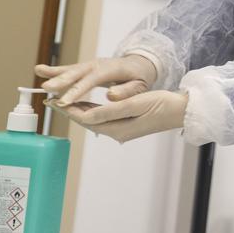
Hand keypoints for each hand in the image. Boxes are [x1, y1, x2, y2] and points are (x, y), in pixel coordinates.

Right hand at [35, 54, 157, 106]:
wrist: (139, 64)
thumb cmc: (140, 77)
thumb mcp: (140, 86)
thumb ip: (126, 91)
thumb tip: (110, 95)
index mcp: (111, 70)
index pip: (92, 81)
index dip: (78, 91)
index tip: (65, 101)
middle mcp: (98, 65)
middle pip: (78, 73)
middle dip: (62, 81)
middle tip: (46, 89)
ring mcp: (90, 65)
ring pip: (71, 69)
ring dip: (55, 73)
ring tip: (38, 73)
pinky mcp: (85, 67)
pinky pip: (69, 69)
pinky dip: (55, 70)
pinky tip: (39, 70)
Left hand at [54, 90, 186, 143]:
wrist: (181, 111)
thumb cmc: (162, 106)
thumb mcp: (135, 105)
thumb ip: (110, 110)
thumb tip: (86, 115)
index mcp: (118, 130)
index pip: (86, 119)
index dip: (68, 110)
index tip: (53, 101)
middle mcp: (118, 132)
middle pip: (87, 121)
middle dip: (69, 110)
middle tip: (52, 99)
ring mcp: (123, 129)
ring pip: (94, 119)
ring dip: (79, 110)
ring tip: (63, 101)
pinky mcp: (127, 124)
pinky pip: (104, 117)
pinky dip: (92, 110)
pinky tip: (86, 104)